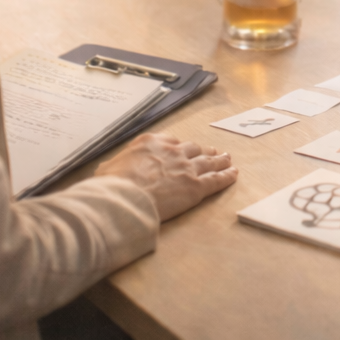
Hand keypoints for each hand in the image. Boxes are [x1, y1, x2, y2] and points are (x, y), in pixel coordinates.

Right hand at [95, 133, 237, 220]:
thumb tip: (107, 172)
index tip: (183, 148)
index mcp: (151, 143)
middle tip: (211, 151)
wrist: (125, 198)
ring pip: (208, 161)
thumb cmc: (112, 186)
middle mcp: (172, 151)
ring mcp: (186, 168)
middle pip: (193, 149)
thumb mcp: (106, 169)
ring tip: (227, 158)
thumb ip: (114, 167)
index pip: (170, 141)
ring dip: (219, 159)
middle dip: (202, 150)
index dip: (179, 146)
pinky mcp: (196, 187)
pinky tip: (233, 174)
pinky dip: (226, 176)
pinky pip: (216, 180)